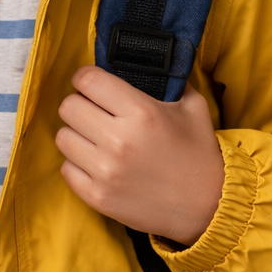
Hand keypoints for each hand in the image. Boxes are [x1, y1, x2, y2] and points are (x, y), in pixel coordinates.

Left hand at [56, 66, 223, 245]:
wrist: (209, 208)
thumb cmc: (199, 155)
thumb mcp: (193, 108)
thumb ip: (169, 81)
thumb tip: (146, 63)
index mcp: (141, 113)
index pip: (88, 80)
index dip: (85, 77)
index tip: (90, 83)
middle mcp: (118, 140)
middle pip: (68, 107)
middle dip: (79, 104)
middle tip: (94, 111)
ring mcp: (105, 171)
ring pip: (63, 137)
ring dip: (76, 134)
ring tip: (94, 138)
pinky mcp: (98, 197)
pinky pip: (66, 169)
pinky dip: (77, 164)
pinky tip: (96, 162)